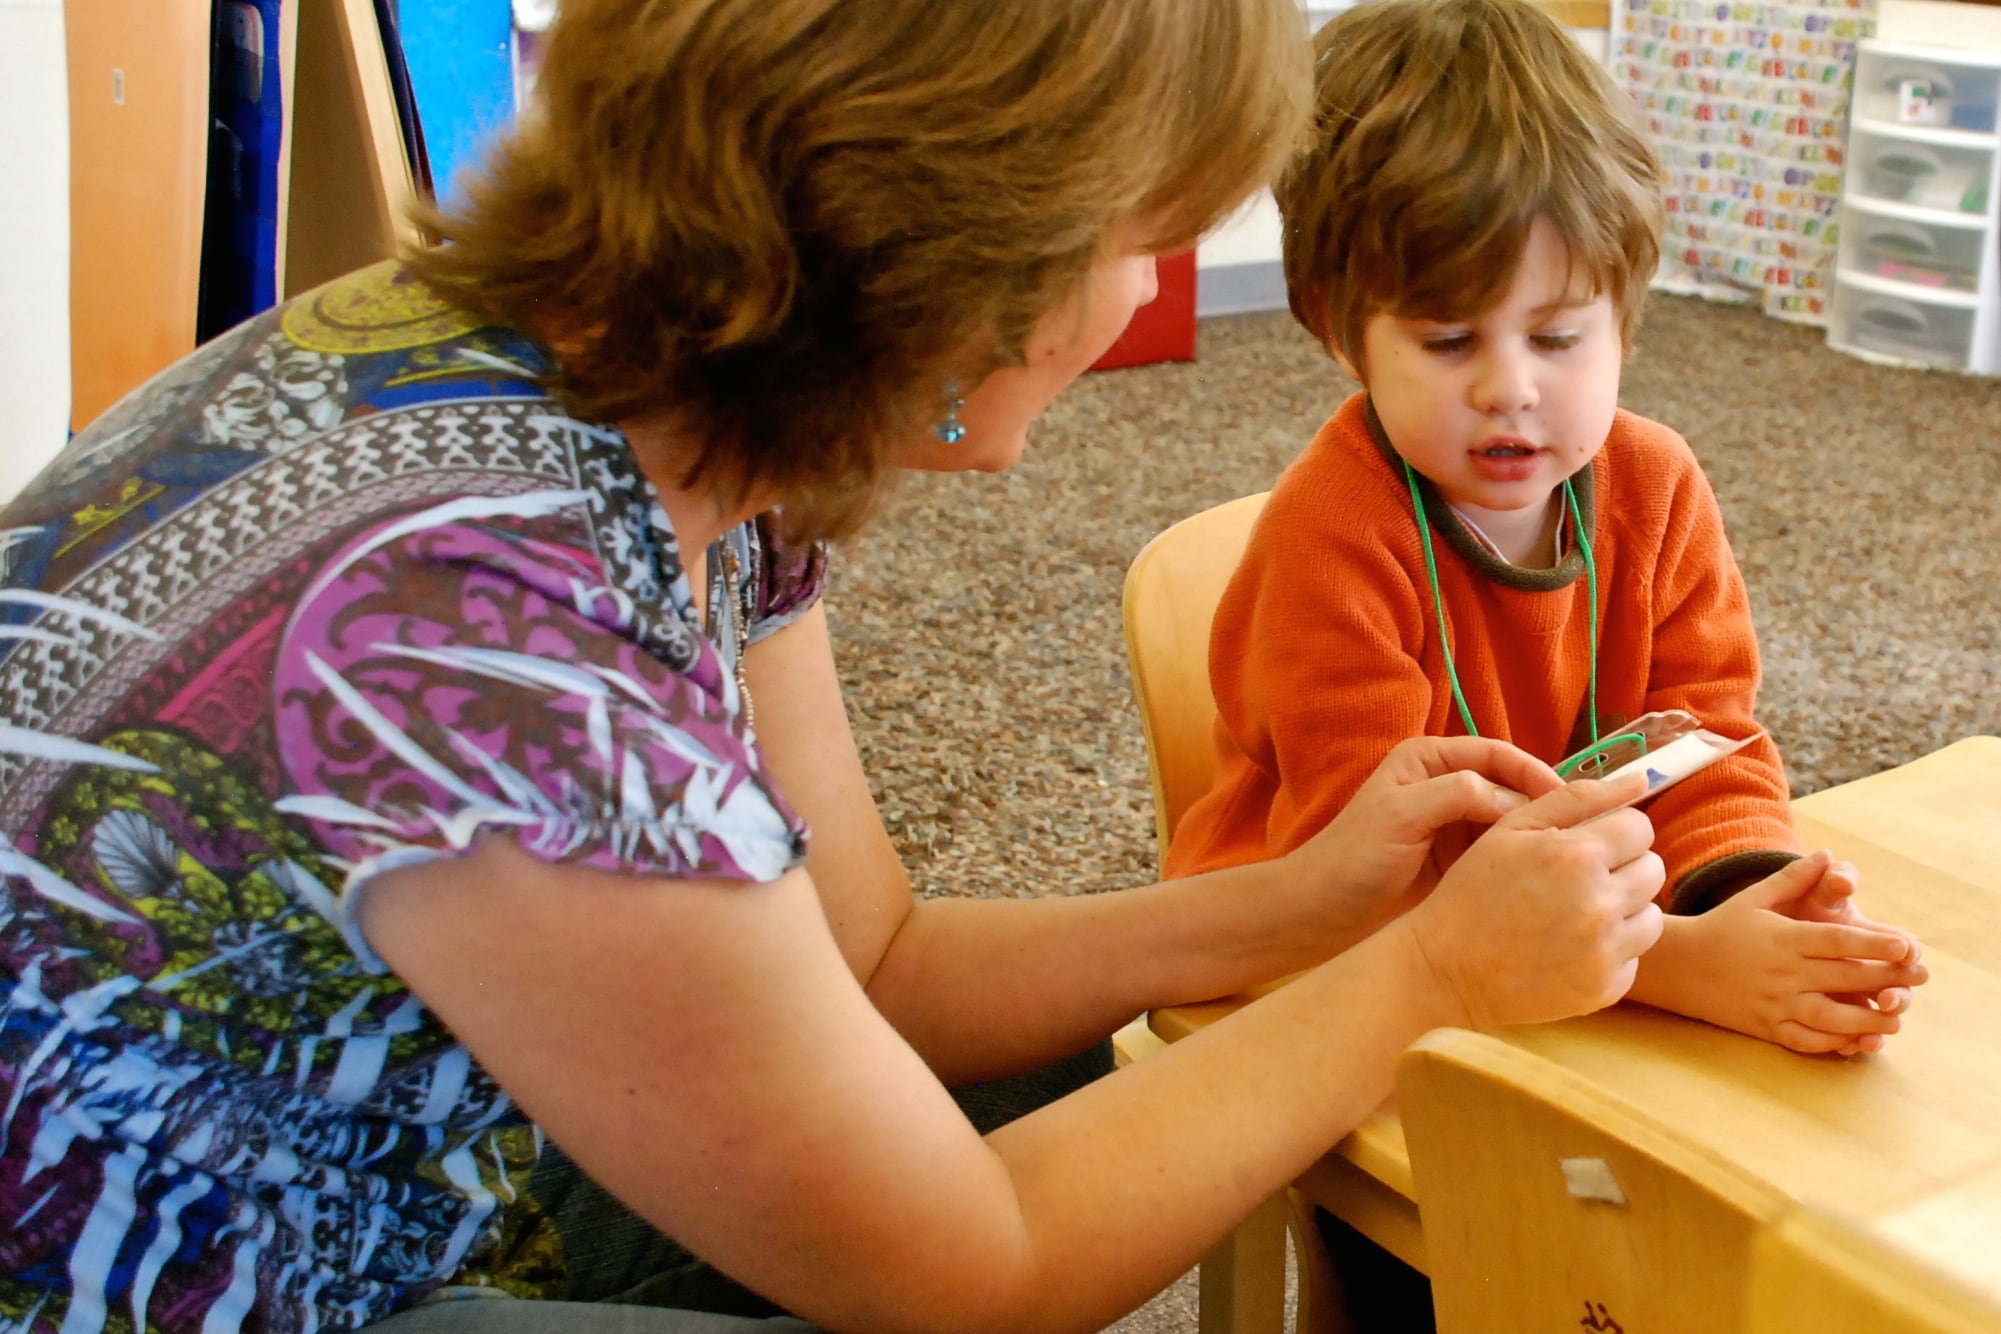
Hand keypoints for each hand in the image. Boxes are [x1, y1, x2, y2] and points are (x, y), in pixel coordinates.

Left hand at [1286, 736, 1566, 939]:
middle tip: (1581, 836)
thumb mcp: (1399, 815)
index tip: (1565, 802)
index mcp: (1430, 759)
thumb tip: (1513, 797)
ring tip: (1574, 860)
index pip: (1498, 755)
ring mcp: (1457, 826)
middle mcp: (1448, 786)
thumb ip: (1454, 794)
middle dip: (1544, 808)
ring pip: (1515, 824)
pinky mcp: (1463, 863)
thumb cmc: (1351, 858)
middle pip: (1513, 787)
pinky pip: (1505, 855)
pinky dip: (1527, 864)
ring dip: (1541, 839)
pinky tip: (1549, 882)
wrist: (1324, 914)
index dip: (1534, 774)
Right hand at [1395, 770, 1666, 1029]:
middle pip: (1652, 869)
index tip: (1587, 844)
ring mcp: (1605, 951)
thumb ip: (1577, 797)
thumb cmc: (1473, 891)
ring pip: (1652, 915)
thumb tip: (1641, 779)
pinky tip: (1571, 947)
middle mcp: (1600, 904)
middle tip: (1578, 879)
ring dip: (1624, 909)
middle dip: (1622, 867)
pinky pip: (1635, 957)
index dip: (1613, 831)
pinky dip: (1611, 950)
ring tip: (1577, 913)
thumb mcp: (1511, 829)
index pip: (1640, 828)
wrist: (1444, 969)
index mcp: (1577, 856)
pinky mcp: (1605, 988)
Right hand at [1664, 853, 1929, 1055]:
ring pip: (1831, 1017)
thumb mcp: (1754, 899)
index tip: (1906, 945)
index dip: (1874, 943)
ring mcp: (1775, 1003)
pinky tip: (1858, 1041)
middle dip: (1887, 978)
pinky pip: (1807, 1040)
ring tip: (1897, 1018)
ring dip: (1868, 1020)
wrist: (1679, 966)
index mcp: (1783, 939)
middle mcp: (1783, 973)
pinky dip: (1834, 1044)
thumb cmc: (1720, 927)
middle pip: (1844, 978)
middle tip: (1921, 978)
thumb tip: (1827, 856)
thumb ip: (1792, 879)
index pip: (1837, 941)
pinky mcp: (1767, 1027)